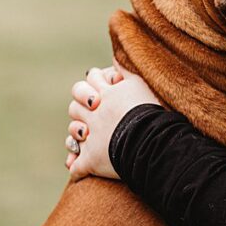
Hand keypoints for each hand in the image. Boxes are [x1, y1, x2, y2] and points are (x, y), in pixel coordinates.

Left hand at [65, 65, 160, 180]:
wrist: (152, 140)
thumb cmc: (151, 111)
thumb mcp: (140, 83)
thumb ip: (125, 69)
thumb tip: (116, 58)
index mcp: (105, 95)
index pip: (90, 80)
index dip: (91, 82)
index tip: (98, 88)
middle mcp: (94, 114)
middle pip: (75, 106)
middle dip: (79, 108)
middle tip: (90, 111)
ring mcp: (91, 137)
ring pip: (73, 133)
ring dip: (76, 134)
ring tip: (83, 136)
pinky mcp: (91, 160)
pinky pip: (77, 165)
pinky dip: (76, 167)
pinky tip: (76, 168)